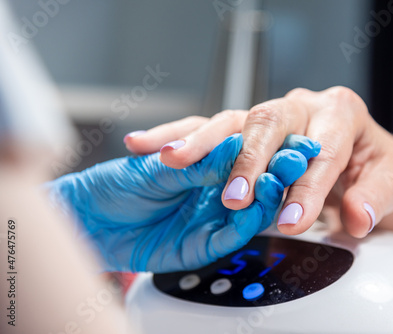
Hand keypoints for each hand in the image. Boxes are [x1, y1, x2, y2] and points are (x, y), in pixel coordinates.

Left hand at [46, 134, 319, 271]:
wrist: (90, 223)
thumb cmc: (116, 184)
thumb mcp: (154, 168)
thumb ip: (195, 164)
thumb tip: (235, 148)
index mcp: (203, 156)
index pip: (239, 145)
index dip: (261, 144)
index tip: (281, 137)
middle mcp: (214, 182)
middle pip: (254, 173)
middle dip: (273, 165)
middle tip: (290, 158)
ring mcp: (214, 211)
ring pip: (253, 203)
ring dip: (268, 192)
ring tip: (275, 180)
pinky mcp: (209, 240)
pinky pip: (237, 231)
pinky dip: (250, 219)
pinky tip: (258, 206)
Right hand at [125, 87, 392, 237]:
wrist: (355, 145)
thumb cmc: (367, 159)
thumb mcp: (387, 176)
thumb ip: (376, 197)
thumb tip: (357, 217)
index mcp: (340, 113)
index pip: (322, 152)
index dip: (308, 188)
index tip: (294, 221)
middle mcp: (300, 106)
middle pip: (270, 123)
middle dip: (250, 160)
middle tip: (236, 197)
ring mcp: (268, 113)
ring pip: (232, 120)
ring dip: (203, 142)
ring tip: (175, 160)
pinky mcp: (243, 125)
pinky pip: (208, 125)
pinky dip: (178, 134)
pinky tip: (147, 143)